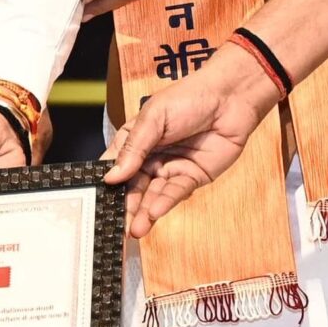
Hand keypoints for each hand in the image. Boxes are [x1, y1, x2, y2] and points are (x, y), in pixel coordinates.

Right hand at [103, 45, 282, 237]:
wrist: (230, 97)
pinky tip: (154, 213)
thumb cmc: (190, 97)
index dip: (106, 183)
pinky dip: (164, 203)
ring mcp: (172, 167)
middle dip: (125, 206)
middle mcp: (151, 156)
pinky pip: (176, 193)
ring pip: (153, 194)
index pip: (116, 165)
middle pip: (134, 186)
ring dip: (144, 212)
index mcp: (136, 139)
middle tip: (116, 226)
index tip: (96, 202)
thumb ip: (134, 148)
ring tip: (134, 229)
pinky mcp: (193, 177)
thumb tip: (112, 176)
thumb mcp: (153, 117)